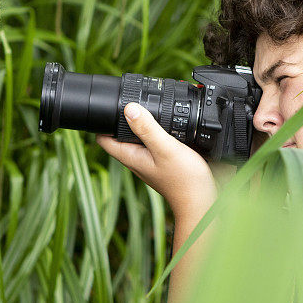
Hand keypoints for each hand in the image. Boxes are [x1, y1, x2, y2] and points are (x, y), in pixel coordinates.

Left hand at [95, 102, 217, 214]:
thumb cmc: (184, 180)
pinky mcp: (162, 162)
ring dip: (139, 126)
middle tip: (128, 102)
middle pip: (119, 137)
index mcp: (131, 157)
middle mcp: (137, 160)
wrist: (201, 200)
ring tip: (146, 111)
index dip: (101, 123)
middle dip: (120, 120)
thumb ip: (147, 129)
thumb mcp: (165, 148)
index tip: (107, 107)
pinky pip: (152, 144)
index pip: (104, 139)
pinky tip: (165, 127)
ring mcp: (149, 162)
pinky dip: (155, 133)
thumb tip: (129, 108)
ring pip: (137, 140)